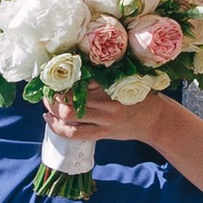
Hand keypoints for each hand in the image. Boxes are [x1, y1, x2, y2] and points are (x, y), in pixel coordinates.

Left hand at [43, 81, 177, 154]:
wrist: (155, 120)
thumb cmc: (139, 96)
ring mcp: (103, 120)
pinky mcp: (102, 134)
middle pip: (69, 98)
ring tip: (47, 104)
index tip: (52, 72)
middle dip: (52, 94)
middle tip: (46, 90)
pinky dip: (58, 128)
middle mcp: (106, 102)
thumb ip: (103, 76)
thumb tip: (74, 68)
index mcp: (111, 84)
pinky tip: (50, 120)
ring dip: (53, 109)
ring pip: (69, 115)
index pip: (80, 78)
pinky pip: (75, 134)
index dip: (62, 76)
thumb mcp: (125, 80)